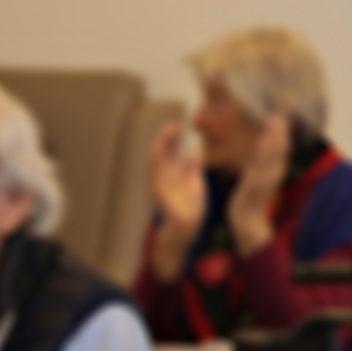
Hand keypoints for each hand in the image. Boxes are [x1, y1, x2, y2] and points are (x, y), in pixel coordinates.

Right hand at [145, 120, 206, 278]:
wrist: (187, 226)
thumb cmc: (190, 206)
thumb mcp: (195, 182)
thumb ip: (194, 167)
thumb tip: (196, 150)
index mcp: (173, 172)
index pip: (171, 151)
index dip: (172, 138)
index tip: (178, 125)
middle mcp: (164, 175)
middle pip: (162, 153)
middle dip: (165, 138)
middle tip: (171, 124)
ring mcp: (159, 183)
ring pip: (156, 161)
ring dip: (160, 147)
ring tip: (165, 134)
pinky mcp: (159, 193)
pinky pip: (155, 176)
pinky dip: (157, 164)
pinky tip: (160, 153)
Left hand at [226, 113, 290, 255]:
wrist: (246, 220)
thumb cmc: (252, 196)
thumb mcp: (259, 175)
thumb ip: (264, 161)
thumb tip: (266, 143)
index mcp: (274, 169)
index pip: (281, 147)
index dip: (283, 131)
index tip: (284, 112)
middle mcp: (273, 172)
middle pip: (280, 148)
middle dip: (281, 130)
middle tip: (283, 112)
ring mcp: (265, 179)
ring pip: (272, 155)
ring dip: (275, 138)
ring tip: (276, 121)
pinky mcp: (254, 185)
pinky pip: (259, 166)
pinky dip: (263, 154)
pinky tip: (263, 142)